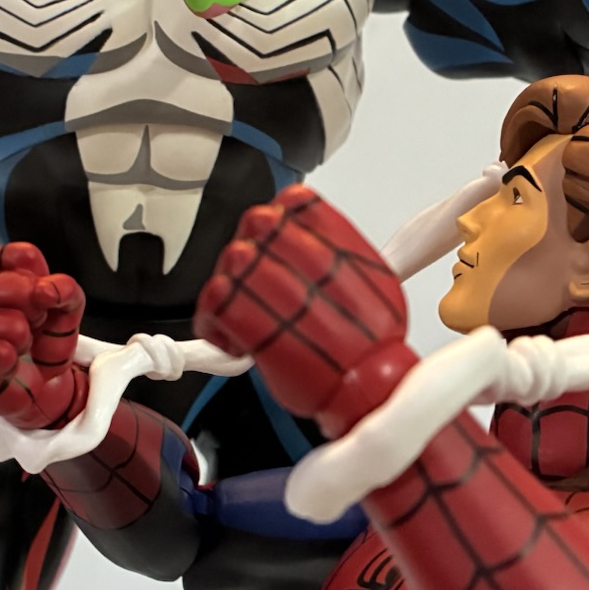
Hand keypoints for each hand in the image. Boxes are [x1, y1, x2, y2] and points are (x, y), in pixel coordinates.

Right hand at [0, 244, 89, 431]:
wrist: (43, 387)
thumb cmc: (41, 342)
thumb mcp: (66, 311)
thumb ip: (66, 290)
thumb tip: (48, 289)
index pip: (11, 255)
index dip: (35, 275)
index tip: (43, 294)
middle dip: (22, 301)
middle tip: (37, 317)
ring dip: (11, 330)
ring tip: (24, 342)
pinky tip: (10, 360)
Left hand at [195, 185, 411, 431]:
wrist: (369, 387)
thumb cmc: (374, 346)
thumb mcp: (376, 282)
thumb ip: (340, 253)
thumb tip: (314, 244)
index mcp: (337, 241)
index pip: (291, 202)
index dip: (279, 221)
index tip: (277, 242)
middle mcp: (305, 254)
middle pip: (256, 224)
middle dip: (253, 250)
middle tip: (259, 282)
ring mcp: (274, 283)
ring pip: (232, 259)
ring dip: (233, 285)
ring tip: (246, 313)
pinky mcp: (249, 319)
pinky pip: (213, 300)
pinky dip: (213, 320)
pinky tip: (231, 336)